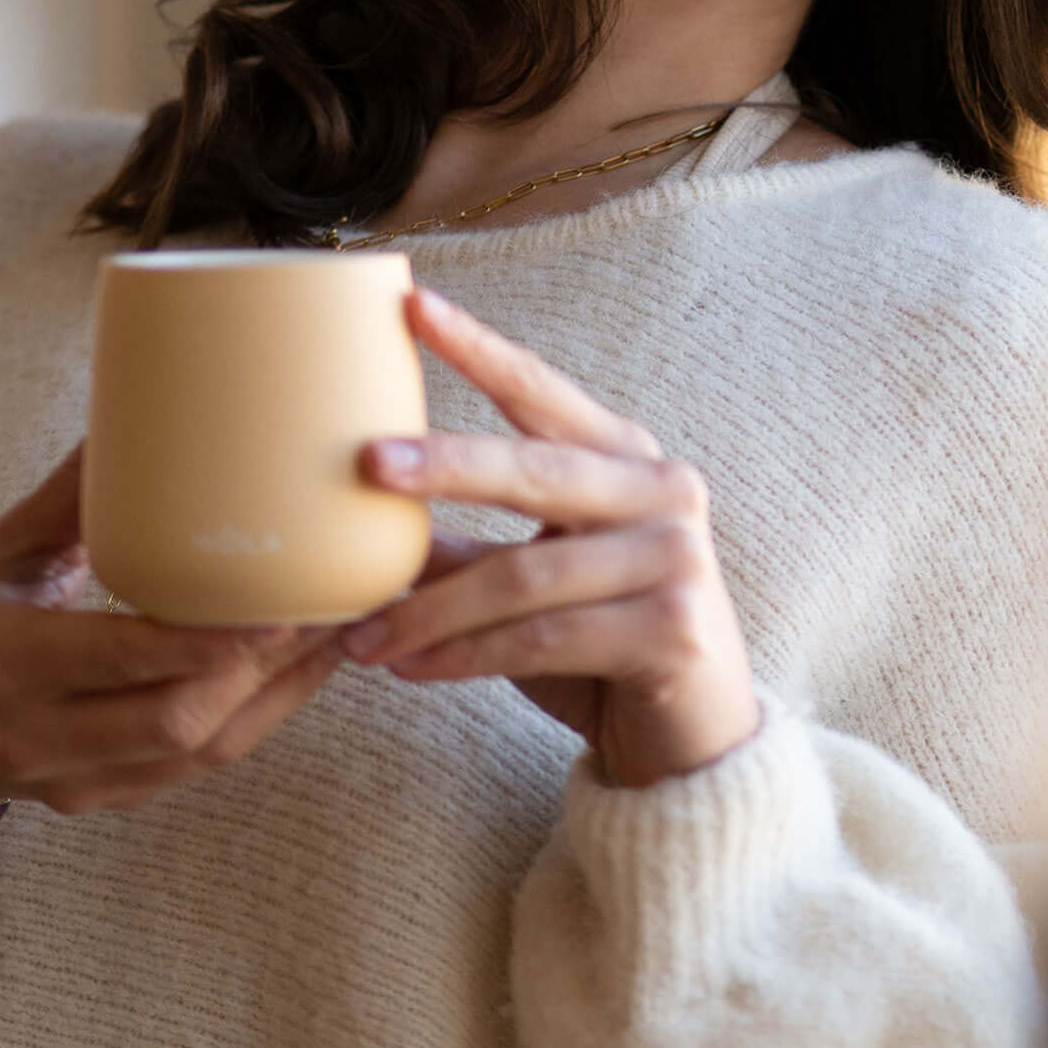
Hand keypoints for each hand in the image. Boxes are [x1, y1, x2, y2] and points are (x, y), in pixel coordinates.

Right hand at [0, 445, 342, 928]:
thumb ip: (68, 498)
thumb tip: (131, 409)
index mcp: (1, 664)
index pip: (115, 659)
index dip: (200, 641)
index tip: (271, 605)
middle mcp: (34, 736)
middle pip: (172, 719)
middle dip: (258, 667)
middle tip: (325, 603)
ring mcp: (72, 781)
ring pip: (196, 751)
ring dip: (272, 694)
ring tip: (332, 630)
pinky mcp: (103, 799)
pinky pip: (194, 768)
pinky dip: (253, 719)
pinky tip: (297, 669)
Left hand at [339, 287, 761, 788]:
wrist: (693, 742)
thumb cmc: (598, 646)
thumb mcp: (529, 582)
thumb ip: (463, 544)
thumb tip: (354, 517)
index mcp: (626, 458)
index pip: (542, 393)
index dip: (478, 349)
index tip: (412, 305)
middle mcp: (664, 492)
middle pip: (536, 469)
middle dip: (446, 466)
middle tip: (366, 461)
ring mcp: (677, 559)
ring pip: (526, 574)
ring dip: (431, 609)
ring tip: (361, 635)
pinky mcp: (674, 631)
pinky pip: (544, 639)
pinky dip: (465, 655)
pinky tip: (411, 668)